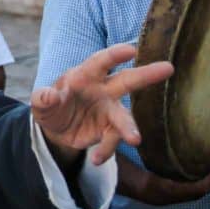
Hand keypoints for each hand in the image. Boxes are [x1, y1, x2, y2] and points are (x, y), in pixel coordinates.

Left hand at [31, 43, 173, 167]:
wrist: (56, 129)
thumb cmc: (51, 105)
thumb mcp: (41, 103)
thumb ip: (43, 98)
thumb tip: (48, 96)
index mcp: (84, 76)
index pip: (100, 62)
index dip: (114, 55)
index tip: (130, 50)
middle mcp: (102, 90)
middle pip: (126, 80)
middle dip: (146, 74)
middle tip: (168, 68)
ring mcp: (109, 110)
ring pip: (124, 117)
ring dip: (129, 128)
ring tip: (134, 140)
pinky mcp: (109, 130)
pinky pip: (112, 140)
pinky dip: (105, 150)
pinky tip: (95, 158)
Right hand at [117, 146, 209, 204]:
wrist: (115, 186)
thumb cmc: (118, 171)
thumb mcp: (119, 157)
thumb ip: (121, 148)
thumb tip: (126, 130)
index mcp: (165, 190)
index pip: (200, 188)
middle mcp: (176, 195)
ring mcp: (180, 192)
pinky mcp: (181, 186)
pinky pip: (204, 181)